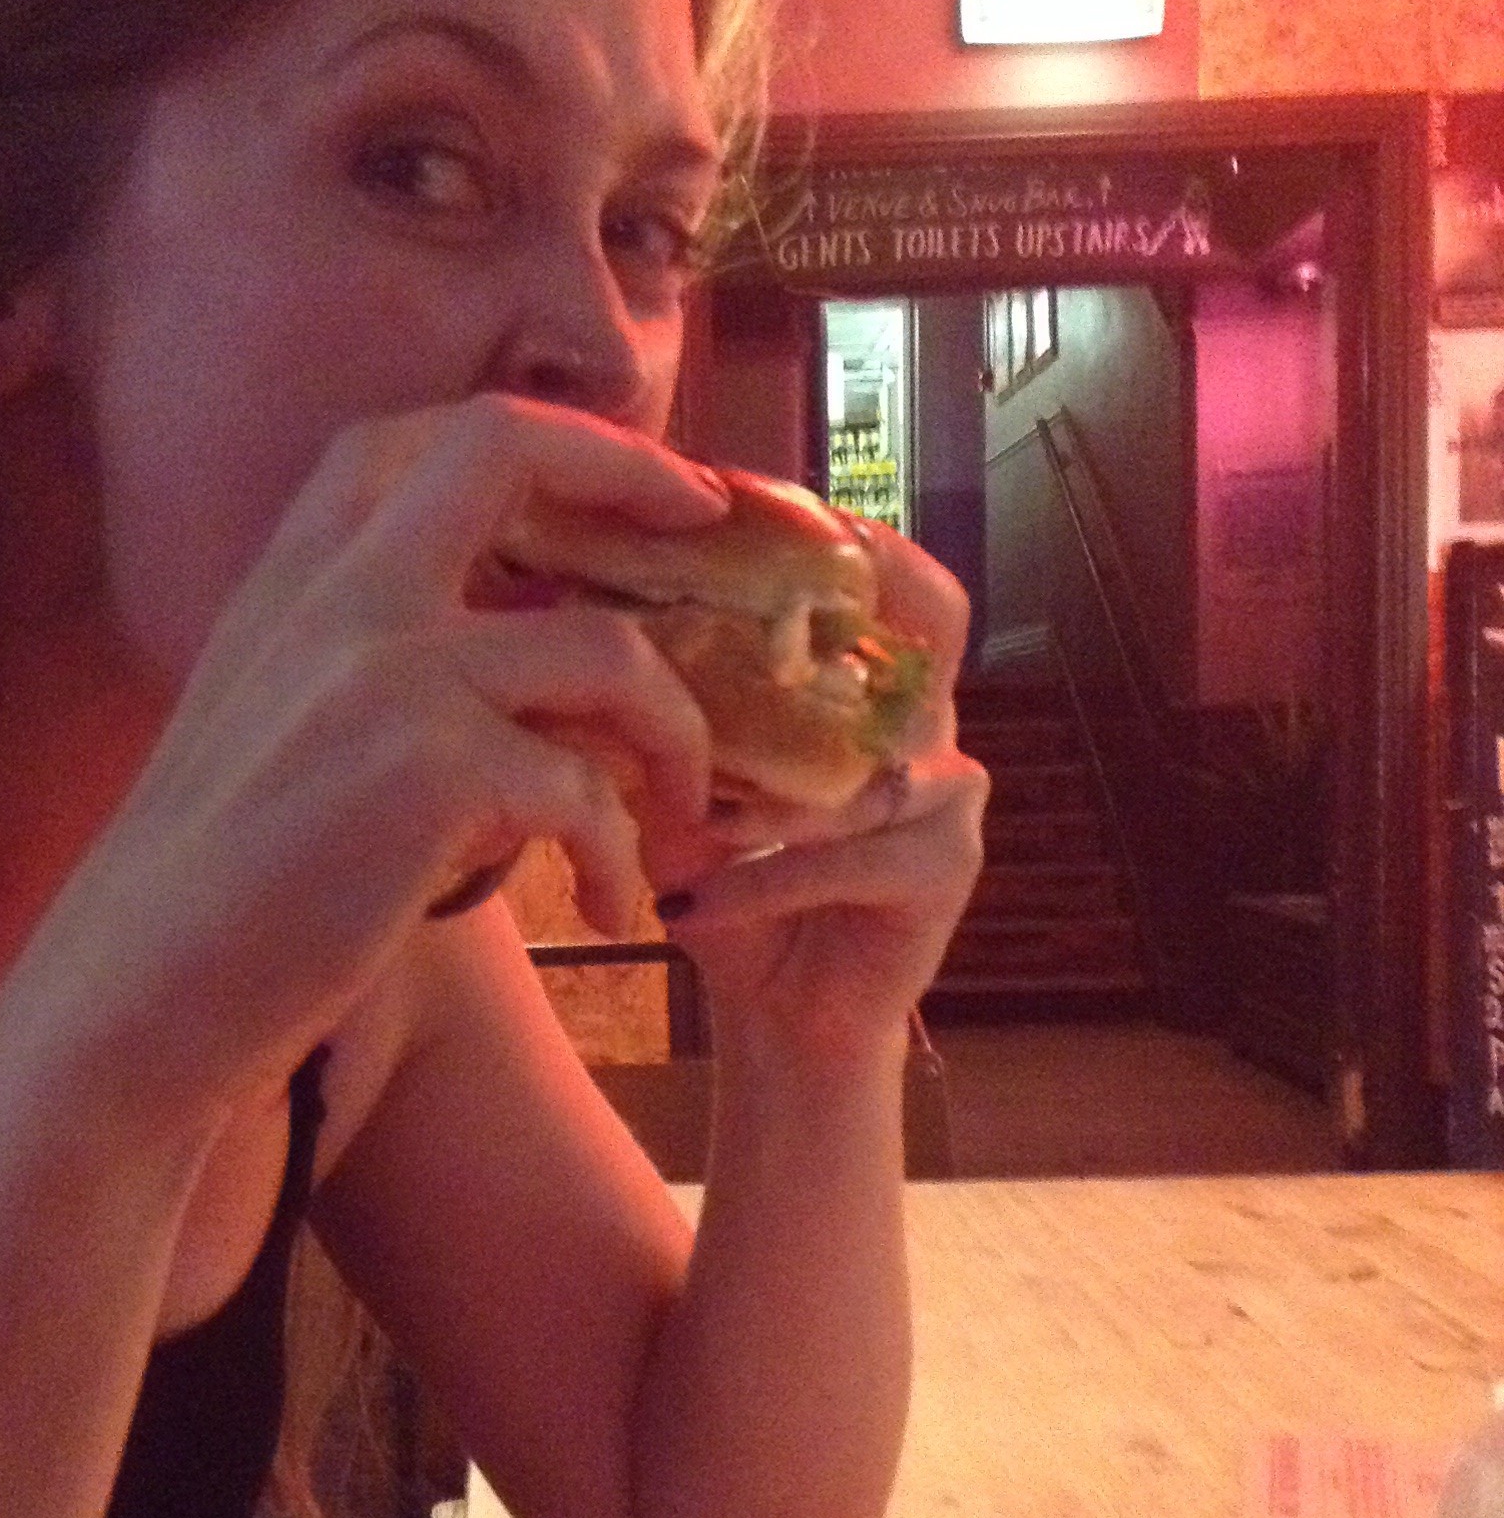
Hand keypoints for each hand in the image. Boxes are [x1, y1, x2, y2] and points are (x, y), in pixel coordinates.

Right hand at [26, 394, 725, 1120]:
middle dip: (636, 475)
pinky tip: (610, 910)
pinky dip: (620, 856)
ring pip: (607, 649)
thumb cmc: (220, 887)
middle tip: (709, 537)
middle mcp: (337, 593)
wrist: (137, 995)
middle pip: (508, 450)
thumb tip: (532, 639)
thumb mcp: (280, 721)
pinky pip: (587, 791)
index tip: (647, 484)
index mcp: (295, 573)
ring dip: (674, 735)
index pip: (434, 436)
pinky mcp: (429, 777)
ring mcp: (384, 672)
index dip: (562, 441)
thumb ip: (377, 658)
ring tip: (681, 818)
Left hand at [647, 523, 986, 1057]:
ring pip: (864, 761)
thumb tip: (570, 635)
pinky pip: (851, 858)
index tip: (733, 495)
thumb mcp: (681, 796)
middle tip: (753, 590)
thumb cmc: (738, 892)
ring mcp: (947, 798)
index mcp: (871, 692)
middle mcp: (926, 728)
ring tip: (680, 813)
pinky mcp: (945, 872)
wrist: (787, 1022)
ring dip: (766, 788)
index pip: (884, 579)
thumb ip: (657, 725)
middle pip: (930, 623)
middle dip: (853, 591)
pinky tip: (691, 909)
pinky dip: (762, 882)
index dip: (829, 529)